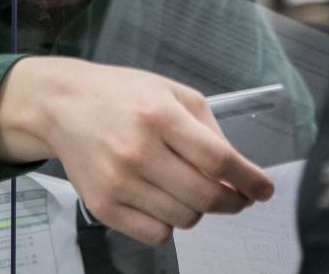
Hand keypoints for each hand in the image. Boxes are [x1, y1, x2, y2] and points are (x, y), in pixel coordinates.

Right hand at [0, 56, 273, 244]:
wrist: (64, 106)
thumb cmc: (124, 95)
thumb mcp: (173, 93)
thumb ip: (208, 129)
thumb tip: (237, 170)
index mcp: (160, 116)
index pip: (218, 159)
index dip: (249, 179)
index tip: (264, 189)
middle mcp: (138, 151)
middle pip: (205, 196)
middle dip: (233, 201)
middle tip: (240, 197)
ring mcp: (118, 182)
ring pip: (184, 218)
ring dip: (200, 209)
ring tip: (192, 189)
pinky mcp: (103, 206)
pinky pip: (156, 234)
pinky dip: (170, 223)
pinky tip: (165, 200)